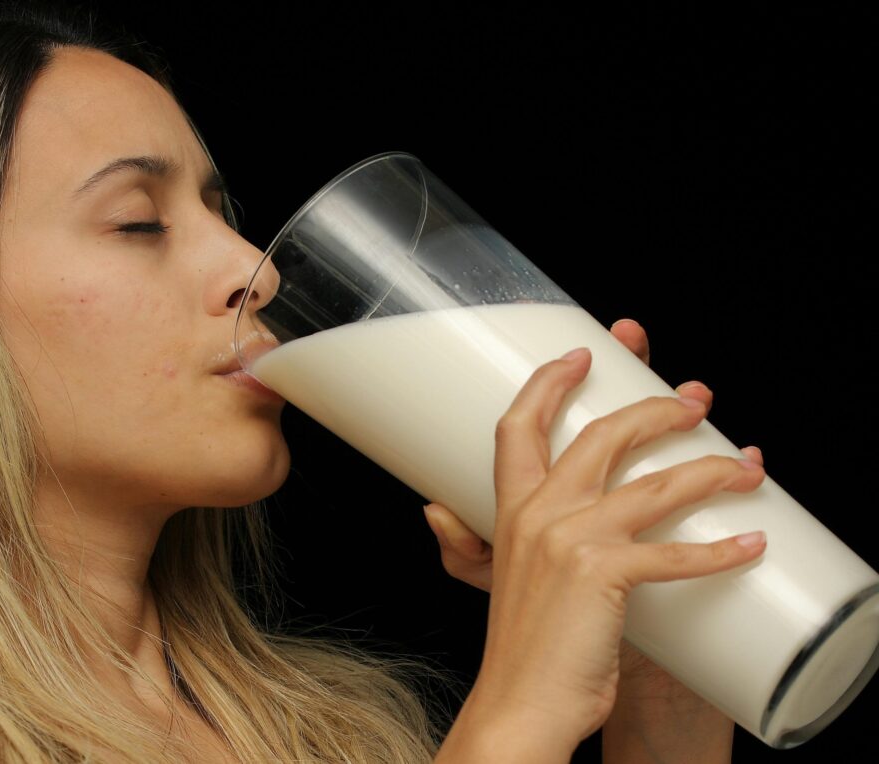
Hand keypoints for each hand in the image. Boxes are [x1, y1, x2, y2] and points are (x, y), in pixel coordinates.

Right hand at [427, 319, 767, 754]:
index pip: (521, 426)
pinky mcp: (605, 575)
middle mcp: (540, 513)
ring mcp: (572, 540)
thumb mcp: (484, 580)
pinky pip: (673, 552)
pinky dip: (718, 549)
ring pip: (653, 485)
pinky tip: (748, 543)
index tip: (583, 354)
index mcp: (513, 508)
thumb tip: (434, 511)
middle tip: (694, 401)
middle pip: (601, 435)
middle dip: (654, 409)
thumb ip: (461, 544)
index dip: (550, 382)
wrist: (521, 701)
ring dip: (708, 471)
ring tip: (745, 468)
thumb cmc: (519, 642)